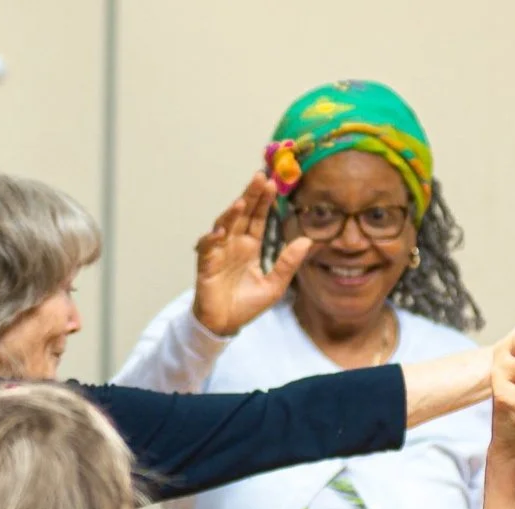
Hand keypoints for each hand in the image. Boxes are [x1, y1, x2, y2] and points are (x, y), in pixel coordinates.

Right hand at [191, 173, 312, 335]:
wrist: (226, 324)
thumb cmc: (247, 304)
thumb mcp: (275, 284)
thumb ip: (288, 263)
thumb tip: (307, 241)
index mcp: (251, 247)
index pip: (258, 219)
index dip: (264, 202)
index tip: (273, 184)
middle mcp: (234, 244)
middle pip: (242, 215)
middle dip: (250, 196)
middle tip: (260, 178)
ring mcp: (219, 252)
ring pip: (224, 226)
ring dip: (231, 213)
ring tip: (242, 201)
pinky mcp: (206, 265)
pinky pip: (207, 248)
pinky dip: (212, 239)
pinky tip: (221, 231)